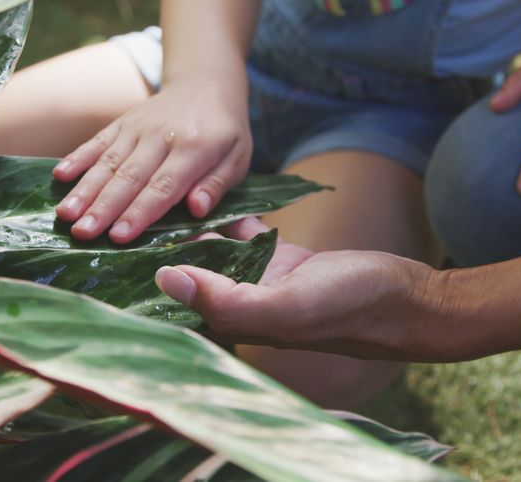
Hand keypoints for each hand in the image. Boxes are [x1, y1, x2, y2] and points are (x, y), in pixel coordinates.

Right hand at [54, 78, 250, 242]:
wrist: (205, 83)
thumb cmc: (225, 131)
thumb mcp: (238, 158)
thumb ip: (216, 184)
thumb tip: (196, 209)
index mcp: (194, 148)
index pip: (163, 186)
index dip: (140, 212)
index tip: (119, 236)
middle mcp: (161, 136)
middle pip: (129, 176)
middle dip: (104, 207)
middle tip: (82, 233)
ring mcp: (137, 127)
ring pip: (108, 161)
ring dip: (85, 189)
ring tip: (65, 215)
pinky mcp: (122, 122)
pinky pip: (97, 141)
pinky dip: (78, 157)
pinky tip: (59, 176)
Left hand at [155, 218, 457, 360]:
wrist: (407, 298)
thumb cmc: (349, 306)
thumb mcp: (285, 306)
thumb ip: (226, 299)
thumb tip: (164, 278)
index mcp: (238, 323)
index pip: (178, 305)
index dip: (146, 284)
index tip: (113, 251)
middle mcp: (245, 305)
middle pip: (190, 278)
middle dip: (161, 252)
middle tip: (130, 213)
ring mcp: (264, 283)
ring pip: (215, 255)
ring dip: (193, 231)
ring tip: (162, 199)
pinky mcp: (285, 262)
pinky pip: (247, 238)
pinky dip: (230, 221)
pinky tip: (211, 197)